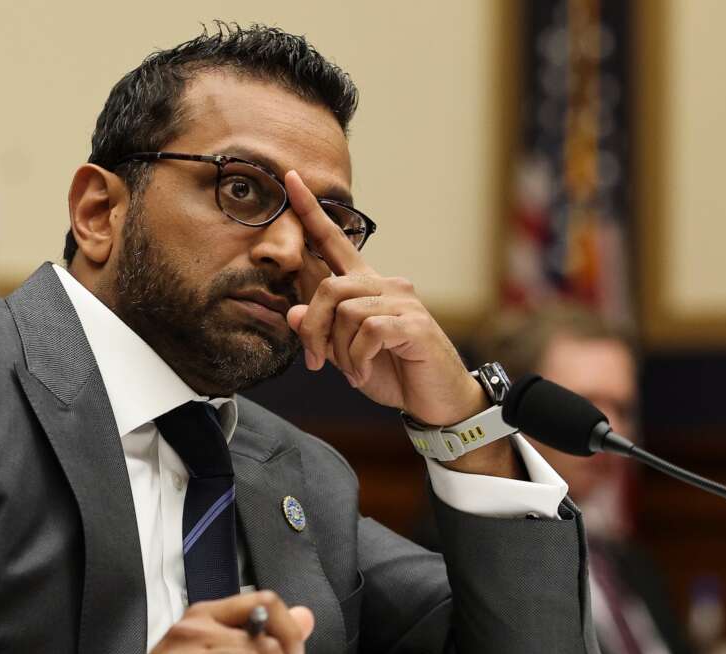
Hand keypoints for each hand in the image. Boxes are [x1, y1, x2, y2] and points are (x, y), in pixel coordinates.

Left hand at [283, 171, 517, 477]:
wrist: (436, 401)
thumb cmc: (391, 372)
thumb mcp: (345, 354)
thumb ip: (320, 332)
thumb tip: (293, 313)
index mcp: (367, 286)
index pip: (334, 242)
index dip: (311, 213)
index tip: (290, 181)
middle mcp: (386, 285)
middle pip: (327, 287)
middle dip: (312, 328)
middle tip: (314, 361)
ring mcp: (403, 301)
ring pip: (344, 310)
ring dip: (338, 349)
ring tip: (350, 371)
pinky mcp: (413, 323)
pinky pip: (367, 331)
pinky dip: (356, 358)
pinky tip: (362, 374)